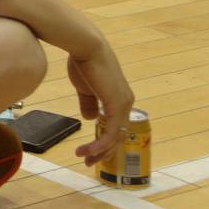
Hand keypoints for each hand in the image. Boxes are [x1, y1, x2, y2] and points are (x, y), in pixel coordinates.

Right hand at [68, 43, 132, 166]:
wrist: (86, 47)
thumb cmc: (83, 63)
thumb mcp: (84, 88)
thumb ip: (88, 103)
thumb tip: (90, 118)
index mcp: (119, 99)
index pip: (116, 126)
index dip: (104, 140)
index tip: (89, 150)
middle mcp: (125, 104)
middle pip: (118, 136)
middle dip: (103, 151)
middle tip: (89, 161)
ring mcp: (123, 105)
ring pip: (115, 138)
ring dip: (100, 151)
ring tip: (85, 158)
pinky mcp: (116, 106)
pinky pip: (111, 132)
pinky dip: (101, 144)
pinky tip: (90, 150)